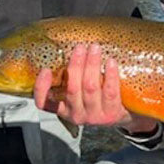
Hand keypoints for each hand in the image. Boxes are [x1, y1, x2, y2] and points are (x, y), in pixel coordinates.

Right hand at [33, 42, 155, 132]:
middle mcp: (76, 114)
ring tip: (95, 48)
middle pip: (72, 88)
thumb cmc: (97, 98)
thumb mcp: (79, 93)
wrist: (122, 115)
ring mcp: (94, 116)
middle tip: (80, 47)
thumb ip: (71, 78)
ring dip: (92, 64)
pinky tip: (111, 62)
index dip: (42, 87)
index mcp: (63, 109)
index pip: (44, 103)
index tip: (45, 70)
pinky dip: (110, 75)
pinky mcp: (111, 113)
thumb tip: (69, 48)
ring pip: (90, 87)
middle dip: (75, 65)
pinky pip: (110, 91)